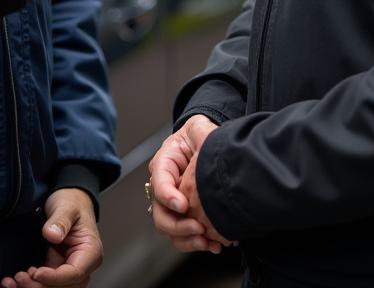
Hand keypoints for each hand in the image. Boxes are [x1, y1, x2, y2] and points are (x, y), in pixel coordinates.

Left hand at [0, 188, 101, 287]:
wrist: (69, 201)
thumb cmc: (72, 203)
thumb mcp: (67, 206)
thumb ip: (61, 220)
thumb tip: (53, 235)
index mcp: (90, 252)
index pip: (75, 273)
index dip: (55, 278)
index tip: (36, 272)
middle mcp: (82, 266)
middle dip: (40, 287)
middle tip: (20, 277)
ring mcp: (68, 271)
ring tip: (13, 281)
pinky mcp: (55, 270)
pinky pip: (44, 284)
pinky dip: (30, 284)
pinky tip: (14, 281)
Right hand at [148, 115, 231, 252]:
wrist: (208, 149)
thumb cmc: (200, 137)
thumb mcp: (199, 128)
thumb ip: (199, 129)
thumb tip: (203, 132)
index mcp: (164, 164)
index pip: (159, 182)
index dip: (168, 196)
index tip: (183, 205)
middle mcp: (164, 187)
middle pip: (160, 213)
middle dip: (177, 225)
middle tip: (198, 227)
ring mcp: (172, 205)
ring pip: (170, 230)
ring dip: (187, 240)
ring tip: (207, 242)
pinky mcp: (185, 218)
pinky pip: (185, 237)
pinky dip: (197, 244)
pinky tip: (214, 245)